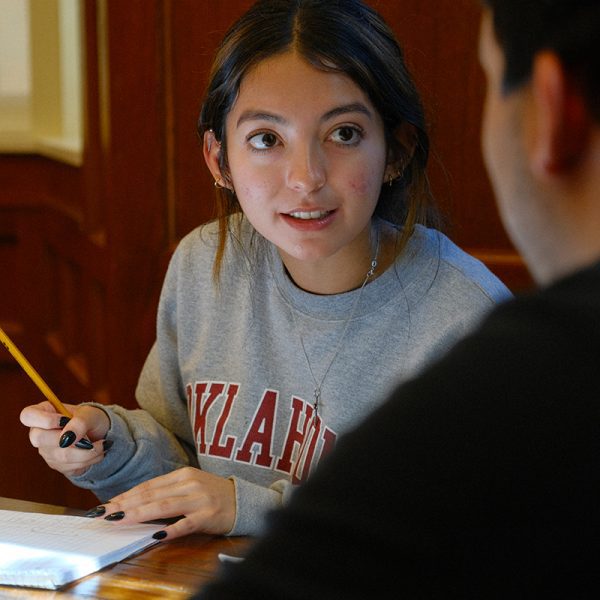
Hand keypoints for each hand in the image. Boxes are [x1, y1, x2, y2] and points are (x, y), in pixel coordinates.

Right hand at [20, 401, 109, 476]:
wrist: (101, 434)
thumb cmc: (91, 419)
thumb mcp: (90, 414)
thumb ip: (79, 422)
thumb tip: (68, 437)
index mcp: (44, 412)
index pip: (28, 415)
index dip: (44, 420)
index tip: (65, 420)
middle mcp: (39, 432)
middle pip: (39, 438)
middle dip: (70, 439)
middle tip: (90, 438)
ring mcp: (46, 450)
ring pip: (60, 456)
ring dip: (87, 452)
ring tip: (102, 445)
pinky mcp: (56, 464)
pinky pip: (70, 467)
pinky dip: (89, 460)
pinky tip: (96, 452)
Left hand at [97, 467, 235, 538]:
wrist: (243, 500)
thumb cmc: (213, 495)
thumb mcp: (190, 488)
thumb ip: (167, 493)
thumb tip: (136, 505)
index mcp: (183, 475)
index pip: (149, 486)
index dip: (126, 495)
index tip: (106, 504)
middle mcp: (189, 484)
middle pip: (152, 494)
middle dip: (125, 504)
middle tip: (103, 513)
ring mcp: (199, 499)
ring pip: (164, 506)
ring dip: (139, 513)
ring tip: (119, 519)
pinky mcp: (208, 515)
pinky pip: (185, 524)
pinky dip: (170, 529)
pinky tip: (155, 535)